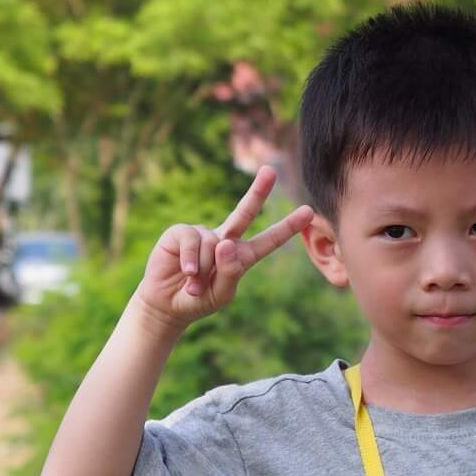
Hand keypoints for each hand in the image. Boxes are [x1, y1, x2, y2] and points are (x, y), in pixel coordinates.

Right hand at [134, 166, 313, 329]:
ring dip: (204, 270)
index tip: (308, 211)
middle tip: (271, 170)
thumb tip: (226, 242)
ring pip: (213, 244)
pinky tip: (186, 273)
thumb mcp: (221, 294)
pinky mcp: (181, 232)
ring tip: (194, 284)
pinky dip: (191, 261)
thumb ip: (230, 272)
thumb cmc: (197, 300)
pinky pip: (193, 241)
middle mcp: (225, 239)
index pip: (269, 240)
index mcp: (242, 256)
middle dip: (258, 192)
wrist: (167, 305)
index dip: (287, 226)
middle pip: (244, 212)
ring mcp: (203, 234)